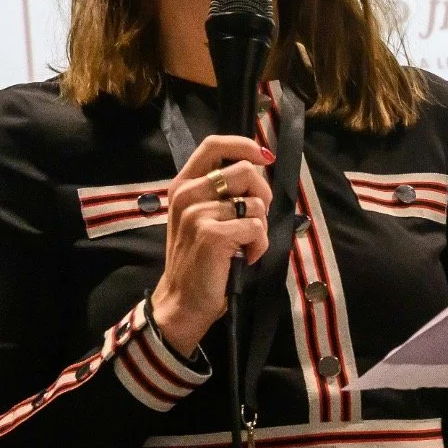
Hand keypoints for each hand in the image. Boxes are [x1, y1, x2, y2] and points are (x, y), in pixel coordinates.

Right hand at [150, 136, 272, 355]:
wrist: (182, 302)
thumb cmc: (201, 260)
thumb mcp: (203, 217)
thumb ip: (223, 192)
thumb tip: (259, 167)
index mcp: (183, 185)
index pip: (213, 145)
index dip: (244, 145)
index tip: (264, 157)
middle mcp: (186, 194)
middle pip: (244, 171)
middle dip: (263, 194)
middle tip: (254, 219)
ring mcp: (196, 213)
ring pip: (256, 203)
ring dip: (260, 227)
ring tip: (244, 244)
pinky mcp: (212, 234)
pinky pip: (257, 228)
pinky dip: (260, 246)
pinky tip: (245, 258)